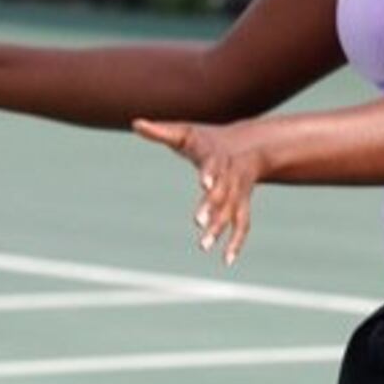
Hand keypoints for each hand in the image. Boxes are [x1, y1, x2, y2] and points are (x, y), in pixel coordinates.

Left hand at [133, 118, 265, 265]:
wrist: (248, 146)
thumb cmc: (207, 139)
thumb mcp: (185, 132)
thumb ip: (160, 131)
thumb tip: (135, 123)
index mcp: (216, 156)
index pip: (214, 165)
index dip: (210, 174)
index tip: (204, 184)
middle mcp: (231, 176)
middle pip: (223, 192)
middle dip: (212, 207)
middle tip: (198, 222)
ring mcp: (239, 192)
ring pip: (232, 212)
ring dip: (220, 228)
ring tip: (204, 246)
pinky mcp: (242, 205)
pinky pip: (243, 225)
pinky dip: (236, 243)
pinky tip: (227, 261)